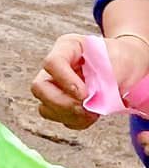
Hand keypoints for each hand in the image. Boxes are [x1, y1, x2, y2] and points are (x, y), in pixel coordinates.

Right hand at [32, 32, 148, 128]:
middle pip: (39, 87)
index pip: (52, 63)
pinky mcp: (59, 101)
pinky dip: (75, 121)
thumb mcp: (115, 63)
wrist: (126, 65)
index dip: (66, 81)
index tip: (86, 94)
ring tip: (92, 113)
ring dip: (69, 115)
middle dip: (62, 103)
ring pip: (45, 107)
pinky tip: (91, 115)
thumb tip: (89, 104)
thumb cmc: (120, 59)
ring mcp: (54, 85)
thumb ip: (100, 82)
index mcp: (67, 46)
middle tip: (86, 107)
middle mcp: (55, 66)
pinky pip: (58, 118)